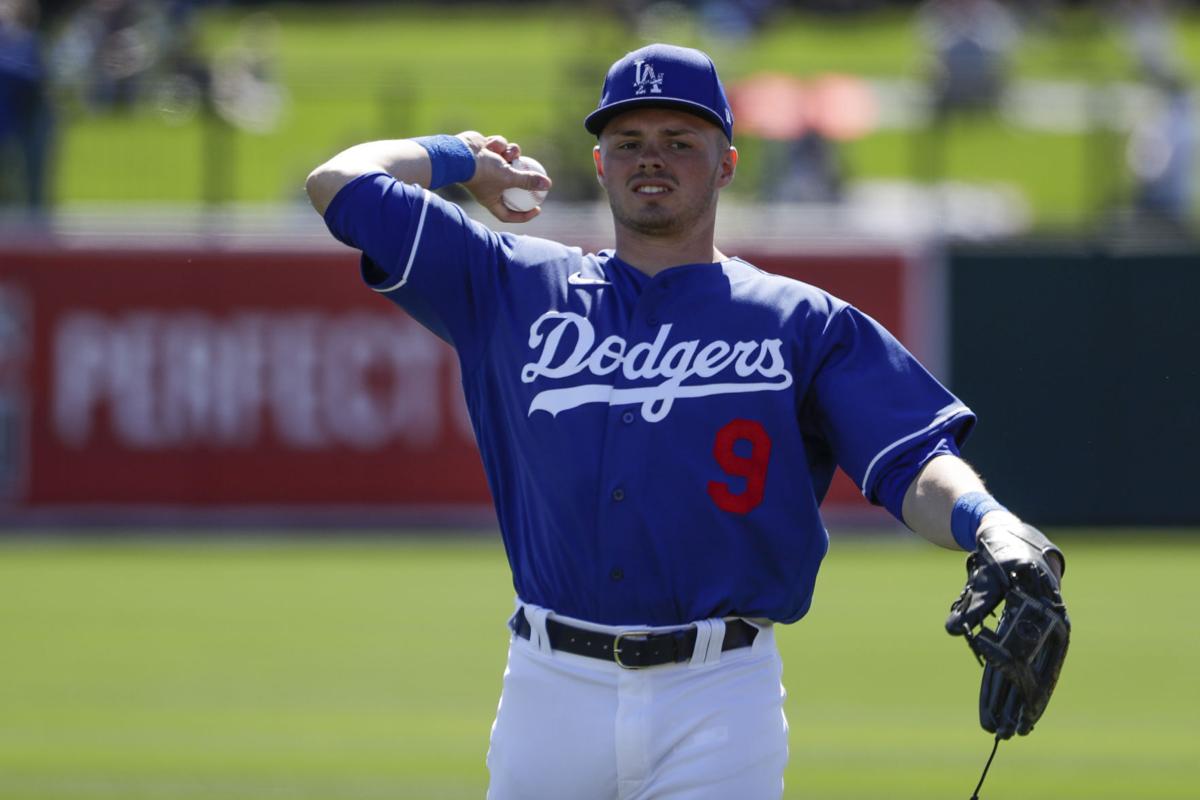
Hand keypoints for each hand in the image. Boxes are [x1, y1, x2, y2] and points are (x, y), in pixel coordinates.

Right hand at [456, 131, 552, 222]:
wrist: (459, 152)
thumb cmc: (482, 170)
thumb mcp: (508, 177)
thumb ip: (528, 181)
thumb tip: (548, 185)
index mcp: (491, 200)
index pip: (508, 215)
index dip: (523, 215)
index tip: (537, 209)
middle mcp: (488, 186)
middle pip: (512, 187)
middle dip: (524, 180)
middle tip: (539, 178)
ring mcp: (487, 169)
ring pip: (511, 161)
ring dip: (512, 154)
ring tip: (510, 153)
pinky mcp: (486, 152)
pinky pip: (501, 149)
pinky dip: (499, 146)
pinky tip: (491, 144)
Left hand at [946, 523, 1069, 738]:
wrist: (1015, 541)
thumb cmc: (1001, 558)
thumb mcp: (987, 578)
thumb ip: (972, 604)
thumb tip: (952, 630)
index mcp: (1044, 611)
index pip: (1027, 656)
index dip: (1014, 685)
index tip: (1001, 705)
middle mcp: (1050, 627)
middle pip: (1032, 673)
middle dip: (1015, 704)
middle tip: (1000, 732)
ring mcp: (1045, 633)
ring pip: (1029, 674)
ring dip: (1015, 702)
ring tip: (1002, 729)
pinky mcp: (1034, 637)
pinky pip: (1023, 664)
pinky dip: (1011, 684)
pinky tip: (1004, 706)